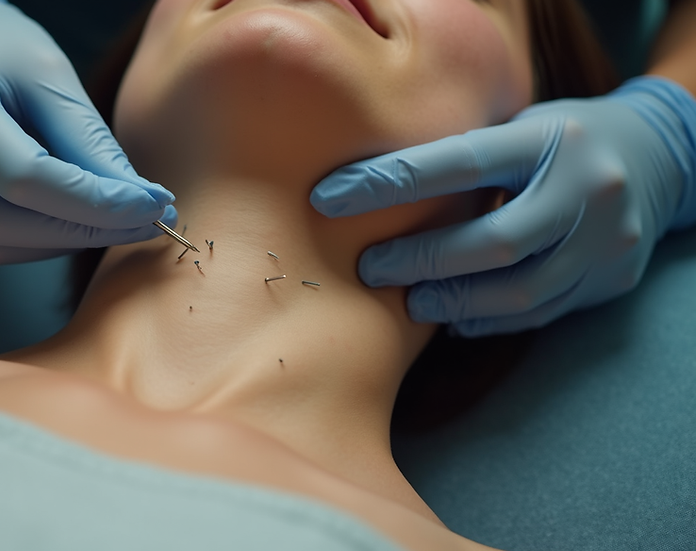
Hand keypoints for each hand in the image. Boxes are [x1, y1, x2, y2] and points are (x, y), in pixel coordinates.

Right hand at [0, 0, 174, 263]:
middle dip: (82, 230)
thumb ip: (90, 143)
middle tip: (142, 221)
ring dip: (60, 241)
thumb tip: (140, 204)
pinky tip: (67, 219)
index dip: (92, 203)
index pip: (21, 176)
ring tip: (111, 219)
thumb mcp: (53, 76)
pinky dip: (32, 240)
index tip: (151, 205)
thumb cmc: (3, 49)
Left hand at [311, 77, 695, 335]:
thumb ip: (466, 156)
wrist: (659, 159)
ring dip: (451, 301)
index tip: (329, 200)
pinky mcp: (610, 280)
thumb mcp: (521, 127)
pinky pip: (540, 313)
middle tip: (368, 269)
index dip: (389, 184)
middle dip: (420, 260)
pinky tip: (453, 315)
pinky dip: (488, 319)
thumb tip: (370, 187)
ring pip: (518, 291)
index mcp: (552, 139)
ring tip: (408, 301)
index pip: (459, 163)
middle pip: (492, 242)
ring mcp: (605, 242)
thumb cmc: (563, 139)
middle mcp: (586, 190)